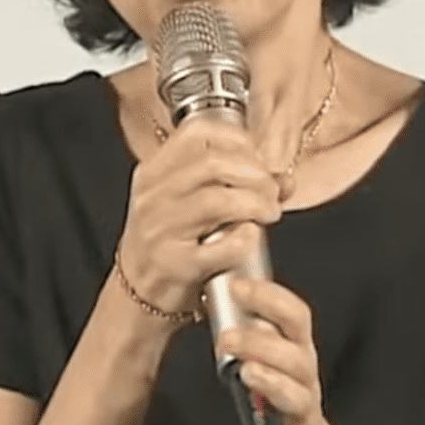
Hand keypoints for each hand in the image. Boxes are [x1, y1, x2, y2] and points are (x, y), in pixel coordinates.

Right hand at [113, 117, 281, 322]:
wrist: (140, 290)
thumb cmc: (171, 242)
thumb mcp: (191, 204)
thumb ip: (235, 183)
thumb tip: (284, 179)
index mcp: (154, 173)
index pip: (196, 133)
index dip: (236, 139)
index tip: (256, 158)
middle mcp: (153, 197)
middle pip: (213, 164)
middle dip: (255, 175)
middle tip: (271, 192)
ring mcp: (160, 231)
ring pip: (218, 200)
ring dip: (257, 203)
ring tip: (269, 212)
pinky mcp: (175, 265)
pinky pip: (224, 244)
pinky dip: (247, 237)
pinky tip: (251, 237)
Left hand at [215, 276, 344, 424]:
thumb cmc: (285, 404)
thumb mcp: (276, 364)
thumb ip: (257, 333)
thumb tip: (226, 291)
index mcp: (298, 355)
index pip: (295, 317)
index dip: (270, 298)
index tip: (238, 285)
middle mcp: (305, 383)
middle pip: (295, 356)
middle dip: (262, 343)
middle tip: (226, 337)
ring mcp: (302, 418)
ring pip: (297, 398)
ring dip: (272, 383)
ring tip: (247, 373)